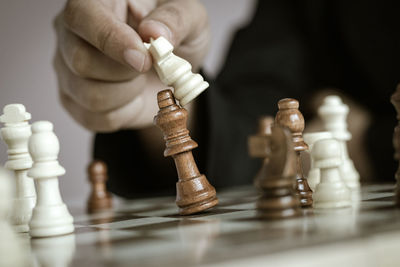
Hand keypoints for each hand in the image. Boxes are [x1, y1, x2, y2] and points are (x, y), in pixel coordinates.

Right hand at [54, 0, 208, 131]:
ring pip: (89, 95)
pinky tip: (133, 96)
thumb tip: (155, 32)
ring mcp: (69, 70)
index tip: (142, 59)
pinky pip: (96, 118)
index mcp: (97, 4)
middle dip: (126, 73)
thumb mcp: (190, 19)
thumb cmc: (176, 37)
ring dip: (128, 94)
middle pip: (81, 61)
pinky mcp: (76, 101)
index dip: (111, 39)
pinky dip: (125, 112)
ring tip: (141, 79)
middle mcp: (74, 35)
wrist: (173, 72)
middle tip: (149, 67)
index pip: (83, 17)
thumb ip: (175, 20)